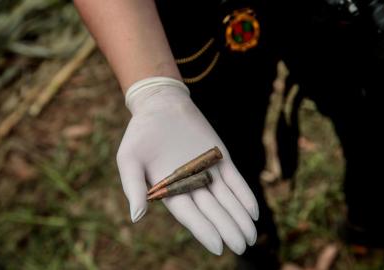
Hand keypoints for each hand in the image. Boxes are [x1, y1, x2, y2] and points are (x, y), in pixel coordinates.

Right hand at [116, 77, 258, 254]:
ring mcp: (207, 172)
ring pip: (227, 199)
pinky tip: (254, 212)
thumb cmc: (141, 133)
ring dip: (239, 217)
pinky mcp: (220, 159)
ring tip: (251, 236)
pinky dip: (244, 195)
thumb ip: (133, 186)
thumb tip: (136, 217)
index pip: (190, 216)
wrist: (161, 106)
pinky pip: (235, 180)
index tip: (219, 247)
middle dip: (228, 229)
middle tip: (243, 247)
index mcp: (170, 190)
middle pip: (213, 211)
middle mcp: (191, 185)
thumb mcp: (129, 158)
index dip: (204, 231)